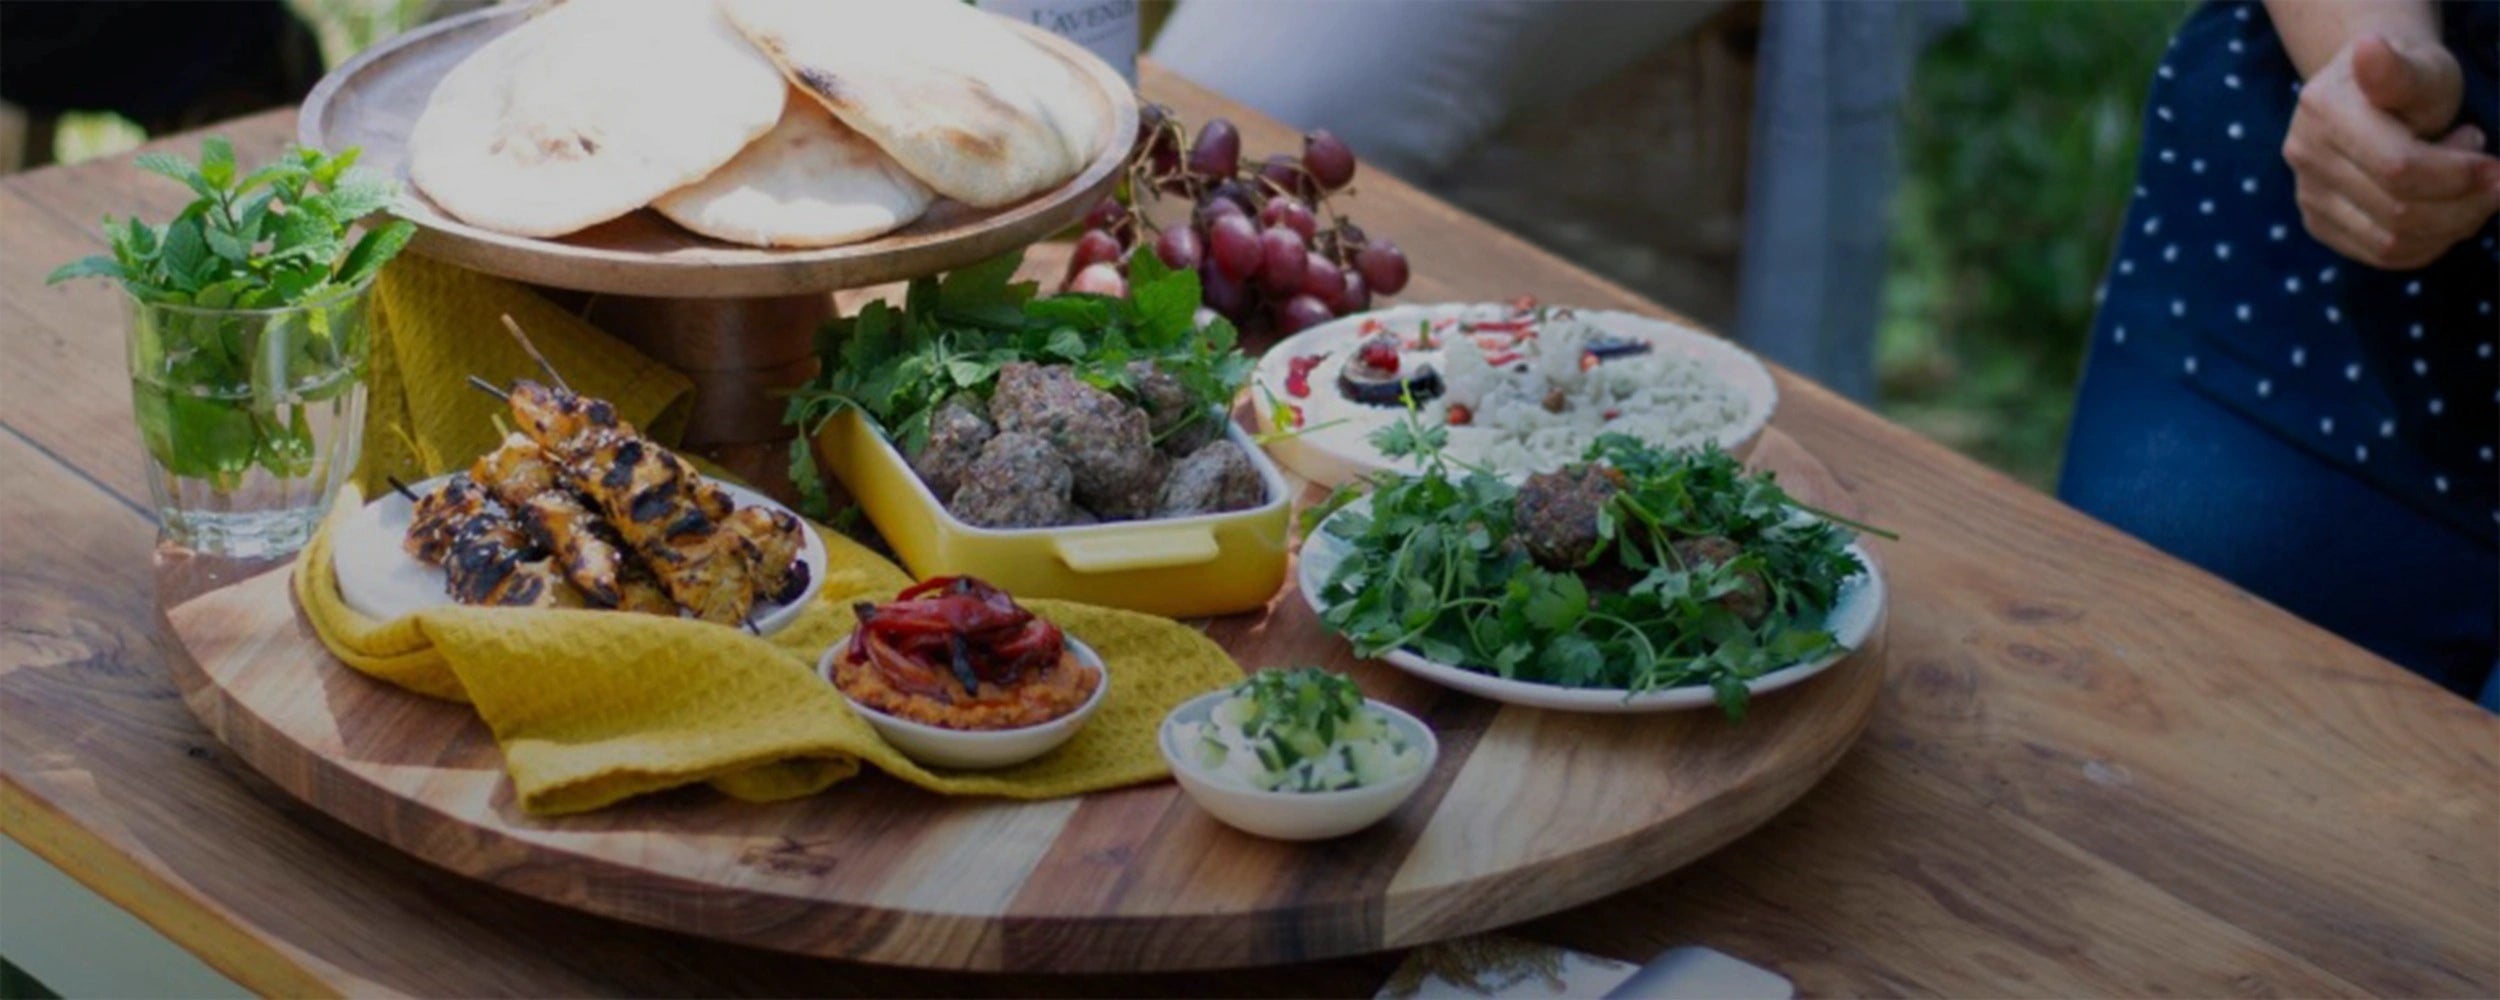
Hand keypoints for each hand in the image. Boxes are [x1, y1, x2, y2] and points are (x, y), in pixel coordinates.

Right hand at [2281, 33, 2499, 269]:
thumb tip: (2369, 49)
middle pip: (2398, 211)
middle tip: (2490, 176)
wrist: (2372, 93)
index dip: (2458, 175)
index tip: (2495, 164)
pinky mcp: (2318, 223)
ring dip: (2450, 224)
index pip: (2399, 168)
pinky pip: (2382, 254)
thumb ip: (2398, 71)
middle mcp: (2304, 155)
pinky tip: (2444, 209)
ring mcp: (2307, 194)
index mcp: (2324, 111)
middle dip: (2462, 202)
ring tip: (2464, 187)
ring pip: (2391, 242)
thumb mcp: (2418, 68)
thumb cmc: (2407, 78)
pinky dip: (2429, 242)